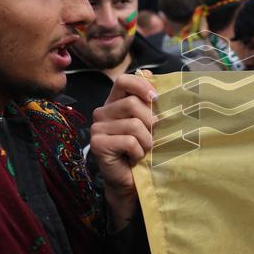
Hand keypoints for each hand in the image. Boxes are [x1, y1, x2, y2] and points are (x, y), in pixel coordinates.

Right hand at [90, 74, 157, 229]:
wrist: (131, 180)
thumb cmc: (142, 149)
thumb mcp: (149, 123)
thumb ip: (148, 101)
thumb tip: (149, 73)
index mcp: (114, 103)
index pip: (123, 81)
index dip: (141, 86)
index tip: (156, 98)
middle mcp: (102, 112)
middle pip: (132, 103)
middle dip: (150, 122)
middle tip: (151, 137)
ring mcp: (97, 128)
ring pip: (134, 124)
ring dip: (146, 141)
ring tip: (143, 149)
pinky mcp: (98, 144)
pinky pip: (129, 141)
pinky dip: (139, 152)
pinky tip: (134, 158)